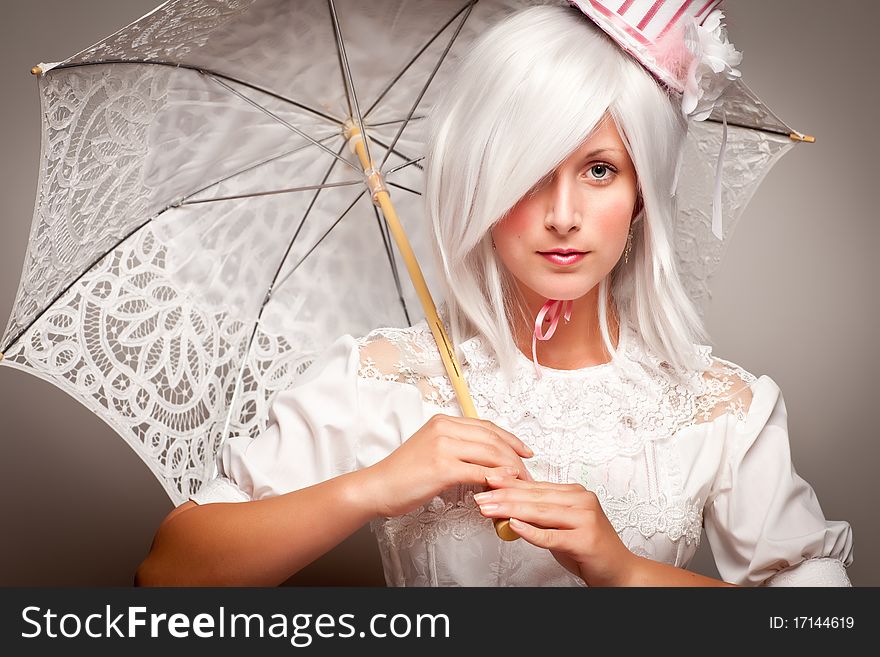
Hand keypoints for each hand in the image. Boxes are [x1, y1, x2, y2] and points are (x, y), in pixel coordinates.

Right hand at [364, 414, 534, 517]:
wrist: (378, 487)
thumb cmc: (404, 474)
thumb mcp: (433, 451)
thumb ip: (459, 450)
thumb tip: (489, 461)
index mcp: (443, 422)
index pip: (487, 427)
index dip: (510, 439)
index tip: (525, 453)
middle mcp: (444, 428)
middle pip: (492, 439)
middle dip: (515, 457)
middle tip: (528, 474)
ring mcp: (443, 446)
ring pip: (489, 453)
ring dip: (510, 470)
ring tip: (521, 483)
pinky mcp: (442, 467)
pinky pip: (478, 472)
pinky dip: (495, 479)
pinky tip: (505, 486)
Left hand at [474, 474, 637, 586]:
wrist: (619, 569)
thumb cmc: (588, 547)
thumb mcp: (561, 525)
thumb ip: (539, 516)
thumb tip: (506, 508)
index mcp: (575, 493)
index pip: (536, 486)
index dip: (509, 484)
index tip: (487, 481)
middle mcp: (582, 501)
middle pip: (535, 497)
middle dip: (504, 496)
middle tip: (481, 496)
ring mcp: (585, 519)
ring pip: (541, 512)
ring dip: (510, 509)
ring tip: (489, 508)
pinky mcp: (585, 540)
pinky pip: (552, 535)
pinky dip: (530, 531)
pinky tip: (513, 525)